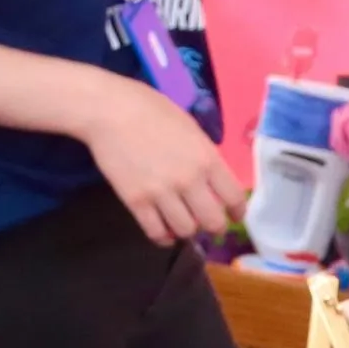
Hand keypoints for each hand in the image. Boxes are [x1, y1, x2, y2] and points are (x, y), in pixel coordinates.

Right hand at [82, 73, 248, 245]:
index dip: (238, 212)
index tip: (235, 216)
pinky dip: (163, 237)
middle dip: (214, 227)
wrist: (109, 110)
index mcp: (207, 158)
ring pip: (185, 230)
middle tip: (208, 224)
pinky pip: (156, 232)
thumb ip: (204, 155)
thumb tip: (212, 178)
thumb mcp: (190, 128)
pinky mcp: (136, 202)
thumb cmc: (151, 110)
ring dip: (186, 231)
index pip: (234, 197)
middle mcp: (189, 180)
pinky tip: (164, 232)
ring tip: (182, 223)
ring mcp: (162, 193)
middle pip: (213, 222)